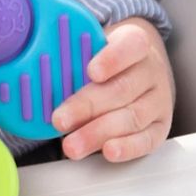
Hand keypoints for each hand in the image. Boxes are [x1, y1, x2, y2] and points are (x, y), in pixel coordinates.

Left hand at [52, 17, 173, 161]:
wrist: (141, 69)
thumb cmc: (109, 59)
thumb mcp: (93, 45)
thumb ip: (72, 53)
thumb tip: (35, 64)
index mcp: (135, 43)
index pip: (130, 46)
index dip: (112, 59)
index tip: (91, 72)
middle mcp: (150, 71)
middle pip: (121, 89)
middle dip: (87, 107)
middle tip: (60, 119)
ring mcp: (158, 100)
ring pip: (131, 117)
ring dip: (98, 133)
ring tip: (72, 145)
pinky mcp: (160, 126)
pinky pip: (147, 140)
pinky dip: (127, 148)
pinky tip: (108, 152)